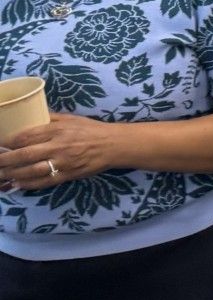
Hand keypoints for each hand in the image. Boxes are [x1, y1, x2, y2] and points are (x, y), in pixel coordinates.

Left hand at [0, 116, 121, 190]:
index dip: (9, 141)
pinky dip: (29, 184)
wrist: (114, 145)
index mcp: (57, 130)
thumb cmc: (91, 129)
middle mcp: (58, 146)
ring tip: (1, 174)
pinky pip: (45, 182)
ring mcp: (62, 162)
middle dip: (5, 160)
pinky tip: (18, 184)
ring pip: (31, 170)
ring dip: (13, 174)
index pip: (26, 136)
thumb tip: (30, 115)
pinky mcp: (68, 175)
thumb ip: (50, 117)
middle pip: (25, 155)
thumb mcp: (71, 118)